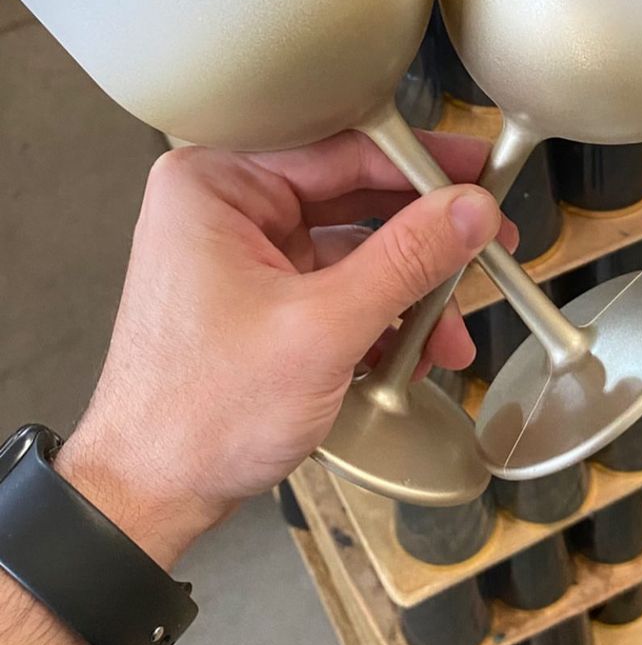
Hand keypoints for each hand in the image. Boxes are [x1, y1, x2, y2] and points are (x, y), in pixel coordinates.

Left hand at [56, 133, 515, 568]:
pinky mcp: (259, 297)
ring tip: (452, 328)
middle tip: (486, 242)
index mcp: (215, 183)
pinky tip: (413, 351)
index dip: (420, 167)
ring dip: (408, 289)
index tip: (479, 177)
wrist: (152, 495)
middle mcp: (225, 206)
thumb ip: (406, 261)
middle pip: (351, 196)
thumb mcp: (323, 329)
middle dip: (422, 238)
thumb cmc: (196, 414)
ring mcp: (242, 253)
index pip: (339, 149)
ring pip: (352, 246)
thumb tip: (470, 211)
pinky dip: (379, 315)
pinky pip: (337, 284)